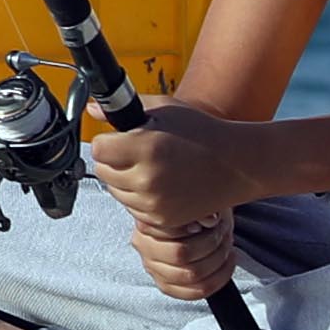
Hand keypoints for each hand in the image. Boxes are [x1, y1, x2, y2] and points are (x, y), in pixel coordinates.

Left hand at [86, 103, 253, 300]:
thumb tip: (91, 109)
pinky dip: (141, 199)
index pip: (98, 150)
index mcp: (145, 148)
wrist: (237, 164)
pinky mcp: (163, 219)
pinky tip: (160, 185)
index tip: (119, 140)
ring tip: (152, 168)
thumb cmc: (202, 131)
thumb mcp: (165, 109)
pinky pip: (134, 209)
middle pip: (103, 172)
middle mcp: (147, 178)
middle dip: (114, 161)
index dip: (107, 142)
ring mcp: (155, 203)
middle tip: (136, 153)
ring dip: (125, 181)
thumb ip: (124, 109)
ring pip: (117, 192)